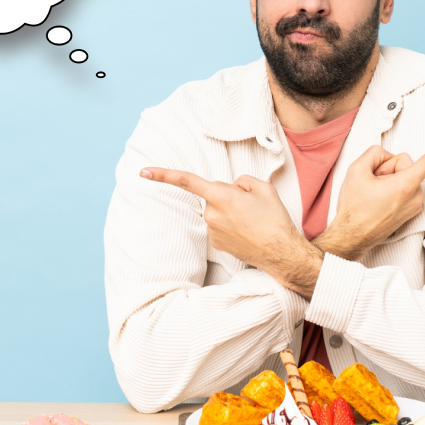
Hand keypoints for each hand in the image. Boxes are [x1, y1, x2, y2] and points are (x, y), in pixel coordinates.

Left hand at [140, 167, 322, 296]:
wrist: (281, 253)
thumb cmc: (274, 219)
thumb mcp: (263, 187)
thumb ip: (241, 181)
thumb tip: (231, 188)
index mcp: (222, 197)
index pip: (187, 181)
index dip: (163, 175)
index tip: (143, 171)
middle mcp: (212, 215)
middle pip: (214, 195)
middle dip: (228, 196)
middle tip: (252, 207)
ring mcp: (212, 232)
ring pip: (217, 211)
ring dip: (231, 212)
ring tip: (252, 221)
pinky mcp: (216, 244)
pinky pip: (220, 226)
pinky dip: (231, 226)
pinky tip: (247, 232)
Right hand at [314, 135, 424, 260]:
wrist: (351, 236)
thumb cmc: (354, 207)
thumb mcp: (356, 170)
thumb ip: (375, 153)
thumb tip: (387, 157)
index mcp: (406, 185)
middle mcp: (416, 196)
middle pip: (406, 163)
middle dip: (389, 168)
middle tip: (372, 183)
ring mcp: (416, 205)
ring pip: (406, 175)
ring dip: (390, 180)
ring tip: (374, 195)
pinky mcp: (413, 210)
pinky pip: (405, 187)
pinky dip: (393, 189)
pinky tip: (379, 200)